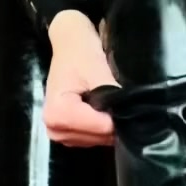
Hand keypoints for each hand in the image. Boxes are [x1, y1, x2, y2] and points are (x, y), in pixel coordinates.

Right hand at [43, 10, 116, 146]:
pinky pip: (93, 138)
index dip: (118, 115)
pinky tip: (102, 109)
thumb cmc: (82, 54)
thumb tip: (131, 116)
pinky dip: (102, 126)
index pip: (101, 128)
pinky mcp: (67, 135)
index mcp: (57, 114)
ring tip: (109, 101)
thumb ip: (113, 98)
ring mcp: (59, 134)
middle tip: (118, 98)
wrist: (70, 45)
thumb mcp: (99, 73)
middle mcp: (54, 129)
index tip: (124, 100)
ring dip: (108, 124)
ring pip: (98, 139)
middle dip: (113, 121)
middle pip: (99, 137)